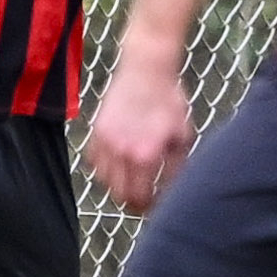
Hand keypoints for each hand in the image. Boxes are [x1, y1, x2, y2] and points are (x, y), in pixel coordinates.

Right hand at [83, 52, 194, 211]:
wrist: (147, 68)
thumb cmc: (170, 101)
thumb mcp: (183, 136)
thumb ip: (177, 169)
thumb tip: (174, 193)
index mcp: (145, 156)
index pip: (140, 198)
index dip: (149, 207)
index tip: (156, 206)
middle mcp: (121, 153)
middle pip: (120, 195)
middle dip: (133, 201)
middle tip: (145, 199)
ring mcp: (105, 142)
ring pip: (104, 182)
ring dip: (118, 186)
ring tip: (132, 182)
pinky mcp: (96, 131)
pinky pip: (94, 163)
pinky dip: (104, 169)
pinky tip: (118, 164)